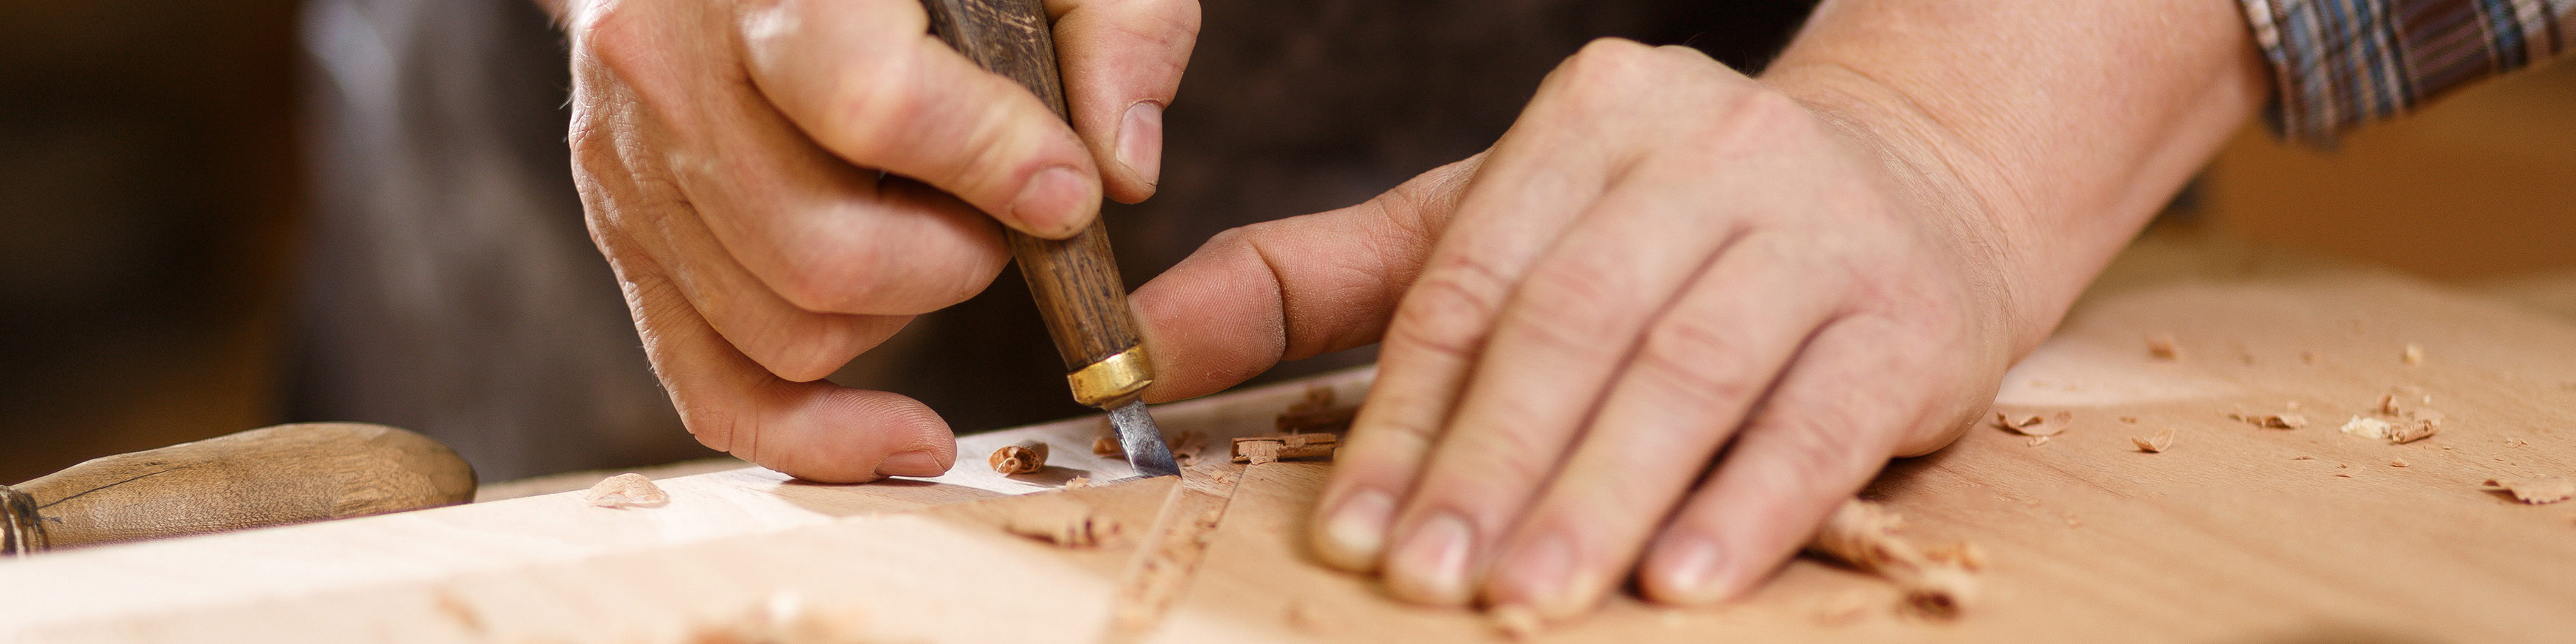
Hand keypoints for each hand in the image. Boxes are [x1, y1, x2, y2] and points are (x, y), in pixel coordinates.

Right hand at [559, 0, 1196, 480]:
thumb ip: (1115, 21)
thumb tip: (1119, 173)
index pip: (878, 106)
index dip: (996, 167)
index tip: (1068, 190)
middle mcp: (670, 68)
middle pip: (827, 255)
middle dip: (956, 262)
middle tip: (1004, 213)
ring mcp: (631, 162)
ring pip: (785, 331)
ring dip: (901, 315)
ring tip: (937, 229)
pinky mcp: (626, 230)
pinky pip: (710, 382)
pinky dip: (815, 434)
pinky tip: (907, 436)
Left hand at [1132, 39, 2038, 616]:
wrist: (1921, 189)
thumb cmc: (1670, 232)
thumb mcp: (1497, 224)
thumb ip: (1323, 279)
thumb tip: (1146, 344)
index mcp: (1592, 115)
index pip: (1475, 279)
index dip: (1406, 413)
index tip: (1349, 530)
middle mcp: (1710, 147)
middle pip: (1571, 321)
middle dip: (1490, 464)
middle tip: (1426, 579)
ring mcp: (1822, 226)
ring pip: (1690, 367)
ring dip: (1601, 493)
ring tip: (1529, 595)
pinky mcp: (1910, 316)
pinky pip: (1820, 418)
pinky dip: (1749, 503)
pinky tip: (1682, 580)